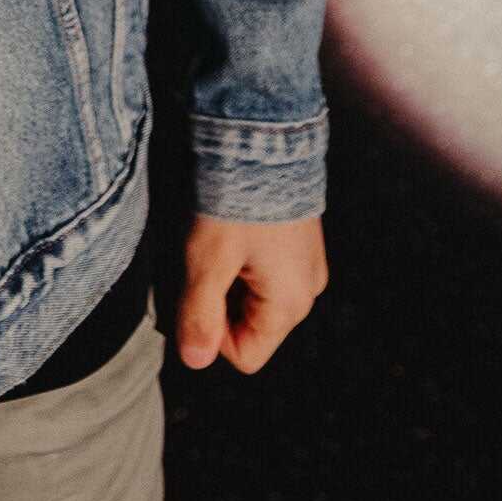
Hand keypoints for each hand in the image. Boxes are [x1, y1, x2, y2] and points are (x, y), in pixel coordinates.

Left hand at [171, 214, 326, 374]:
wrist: (265, 139)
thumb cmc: (235, 202)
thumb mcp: (207, 261)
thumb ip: (199, 315)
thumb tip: (194, 361)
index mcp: (289, 305)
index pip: (245, 355)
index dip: (212, 334)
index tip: (196, 292)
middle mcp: (306, 292)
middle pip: (252, 327)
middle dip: (220, 303)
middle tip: (204, 262)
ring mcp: (307, 266)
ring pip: (257, 298)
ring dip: (231, 280)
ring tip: (219, 241)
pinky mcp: (301, 243)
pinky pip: (268, 271)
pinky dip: (245, 260)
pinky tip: (234, 230)